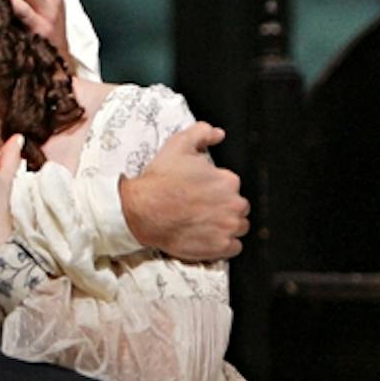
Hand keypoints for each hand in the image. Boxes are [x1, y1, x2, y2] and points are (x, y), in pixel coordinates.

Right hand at [118, 122, 249, 259]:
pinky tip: (207, 237)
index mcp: (228, 180)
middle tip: (201, 209)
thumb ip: (202, 133)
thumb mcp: (178, 145)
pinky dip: (223, 244)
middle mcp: (234, 204)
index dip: (216, 190)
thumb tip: (219, 134)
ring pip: (239, 227)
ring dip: (226, 226)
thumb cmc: (159, 180)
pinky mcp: (220, 247)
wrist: (141, 211)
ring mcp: (228, 227)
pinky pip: (234, 247)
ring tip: (204, 224)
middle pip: (239, 208)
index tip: (201, 193)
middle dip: (224, 208)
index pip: (232, 187)